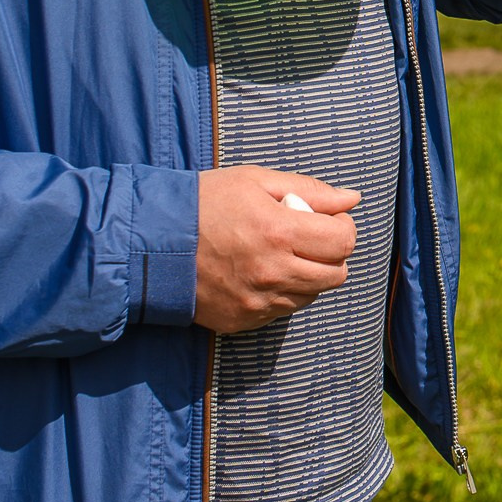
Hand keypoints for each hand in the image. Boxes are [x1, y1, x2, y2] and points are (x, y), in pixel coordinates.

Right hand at [195, 165, 360, 333]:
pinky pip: (281, 311)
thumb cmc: (203, 203)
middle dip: (330, 254)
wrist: (150, 243)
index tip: (329, 220)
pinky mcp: (242, 320)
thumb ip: (309, 190)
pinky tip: (259, 272)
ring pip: (311, 295)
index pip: (342, 242)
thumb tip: (351, 199)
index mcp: (279, 232)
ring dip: (308, 275)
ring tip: (280, 253)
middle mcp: (273, 272)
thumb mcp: (255, 181)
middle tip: (309, 237)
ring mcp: (258, 301)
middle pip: (335, 275)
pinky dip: (281, 293)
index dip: (343, 229)